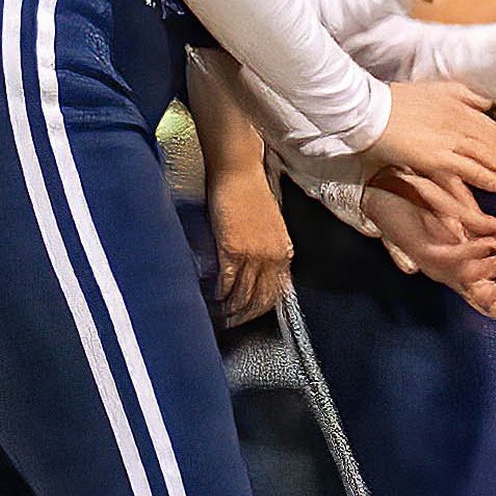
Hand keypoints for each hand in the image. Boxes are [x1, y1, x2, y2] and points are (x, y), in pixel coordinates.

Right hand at [204, 165, 292, 326]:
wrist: (238, 172)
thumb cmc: (251, 194)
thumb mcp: (270, 226)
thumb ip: (268, 250)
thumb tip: (258, 272)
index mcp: (284, 251)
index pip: (277, 292)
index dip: (262, 309)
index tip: (249, 316)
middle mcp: (272, 256)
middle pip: (261, 298)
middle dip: (245, 315)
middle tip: (231, 323)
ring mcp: (253, 254)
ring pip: (243, 294)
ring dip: (230, 310)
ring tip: (219, 317)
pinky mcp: (232, 249)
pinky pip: (227, 282)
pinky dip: (219, 295)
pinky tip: (212, 300)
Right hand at [362, 78, 495, 196]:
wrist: (367, 109)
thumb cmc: (397, 101)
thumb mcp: (436, 90)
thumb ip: (464, 96)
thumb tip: (486, 104)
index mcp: (463, 107)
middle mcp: (461, 121)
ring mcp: (450, 139)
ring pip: (492, 157)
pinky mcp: (437, 156)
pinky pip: (471, 170)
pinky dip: (492, 178)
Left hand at [362, 175, 495, 330]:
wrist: (382, 190)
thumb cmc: (421, 202)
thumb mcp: (465, 218)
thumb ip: (491, 232)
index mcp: (457, 268)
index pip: (484, 296)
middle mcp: (447, 273)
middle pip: (483, 297)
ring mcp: (437, 265)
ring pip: (474, 279)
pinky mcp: (425, 252)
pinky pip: (455, 259)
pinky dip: (477, 251)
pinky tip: (493, 243)